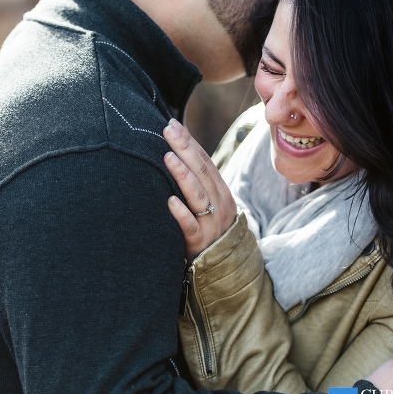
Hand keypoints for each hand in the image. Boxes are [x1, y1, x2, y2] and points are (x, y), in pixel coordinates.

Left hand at [163, 119, 236, 260]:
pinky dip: (181, 213)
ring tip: (168, 157)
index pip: (205, 161)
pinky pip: (190, 227)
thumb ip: (196, 183)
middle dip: (185, 149)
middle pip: (202, 172)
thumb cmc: (208, 230)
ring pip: (198, 196)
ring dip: (183, 176)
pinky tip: (169, 201)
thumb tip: (172, 153)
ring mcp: (211, 224)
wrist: (224, 268)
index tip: (172, 125)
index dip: (189, 142)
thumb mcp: (208, 204)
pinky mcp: (199, 243)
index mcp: (220, 191)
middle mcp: (219, 204)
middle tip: (168, 130)